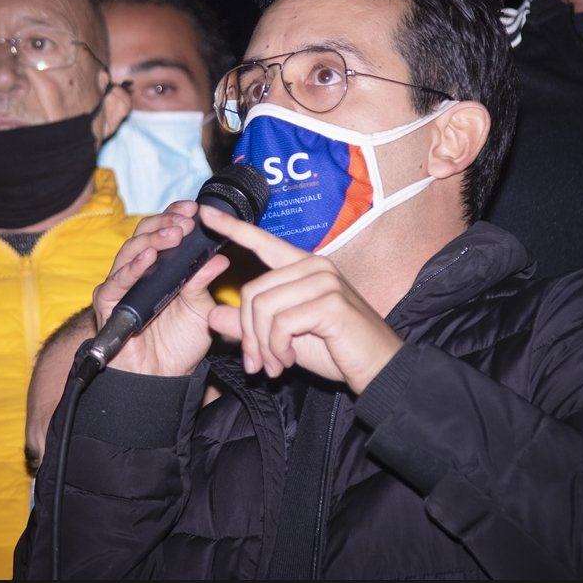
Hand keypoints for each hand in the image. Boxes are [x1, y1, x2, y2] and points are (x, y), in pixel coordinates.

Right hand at [92, 200, 229, 376]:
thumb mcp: (200, 311)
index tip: (194, 209)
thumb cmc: (180, 344)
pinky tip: (149, 258)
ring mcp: (122, 286)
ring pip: (131, 251)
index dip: (176, 217)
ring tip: (173, 234)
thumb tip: (220, 260)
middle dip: (166, 223)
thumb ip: (204, 285)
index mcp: (162, 268)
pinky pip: (116, 282)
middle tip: (186, 220)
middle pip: (145, 235)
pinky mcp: (108, 304)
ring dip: (152, 240)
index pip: (164, 232)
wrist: (161, 379)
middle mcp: (140, 271)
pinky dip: (132, 268)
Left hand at [199, 205, 402, 394]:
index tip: (206, 213)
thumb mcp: (283, 338)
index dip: (232, 228)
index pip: (262, 242)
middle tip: (257, 363)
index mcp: (304, 267)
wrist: (377, 369)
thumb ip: (251, 325)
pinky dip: (277, 349)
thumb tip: (212, 314)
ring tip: (274, 365)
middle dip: (248, 334)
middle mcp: (314, 267)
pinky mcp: (330, 303)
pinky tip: (288, 360)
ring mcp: (324, 282)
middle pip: (252, 291)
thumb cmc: (335, 350)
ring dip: (263, 345)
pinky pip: (280, 324)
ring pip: (263, 308)